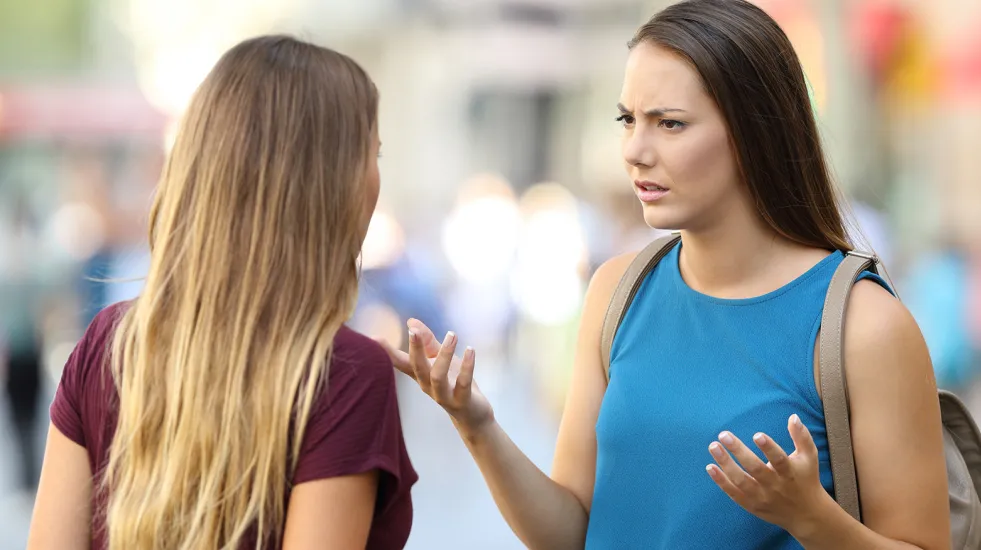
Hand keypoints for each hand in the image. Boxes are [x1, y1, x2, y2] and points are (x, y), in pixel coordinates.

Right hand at [377, 319, 493, 436]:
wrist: (472, 413)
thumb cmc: (453, 382)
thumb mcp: (440, 359)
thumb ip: (428, 342)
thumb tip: (411, 322)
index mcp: (420, 374)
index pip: (400, 361)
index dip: (386, 351)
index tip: (373, 339)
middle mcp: (427, 385)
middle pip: (417, 367)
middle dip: (415, 349)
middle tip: (414, 331)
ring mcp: (443, 395)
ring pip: (438, 377)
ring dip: (444, 355)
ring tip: (452, 334)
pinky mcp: (461, 401)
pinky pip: (463, 384)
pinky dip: (467, 367)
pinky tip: (470, 350)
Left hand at [706, 414, 833, 535]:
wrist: (806, 514)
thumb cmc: (806, 479)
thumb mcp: (809, 457)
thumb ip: (802, 437)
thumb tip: (793, 417)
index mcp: (789, 473)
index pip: (779, 460)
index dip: (769, 448)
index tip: (757, 434)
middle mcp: (775, 486)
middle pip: (755, 469)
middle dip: (739, 451)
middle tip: (724, 434)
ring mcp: (762, 497)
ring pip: (741, 481)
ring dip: (725, 464)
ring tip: (714, 447)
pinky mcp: (752, 505)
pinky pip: (734, 493)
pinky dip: (721, 481)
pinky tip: (710, 467)